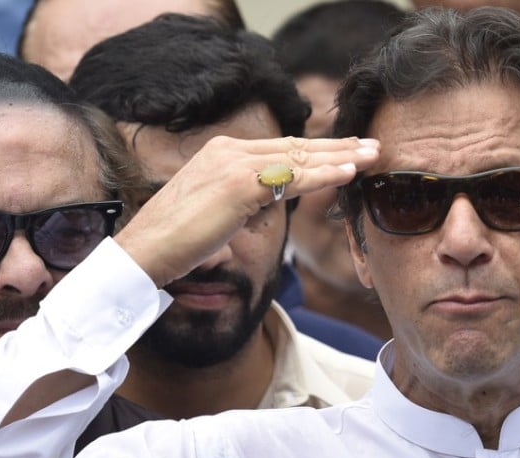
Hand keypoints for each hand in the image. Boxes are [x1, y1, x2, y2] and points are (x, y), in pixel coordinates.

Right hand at [115, 135, 379, 287]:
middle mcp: (230, 150)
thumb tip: (270, 203)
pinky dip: (324, 174)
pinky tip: (349, 171)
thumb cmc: (180, 239)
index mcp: (223, 152)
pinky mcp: (239, 184)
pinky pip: (291, 178)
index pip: (281, 149)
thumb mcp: (221, 210)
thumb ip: (247, 199)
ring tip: (373, 154)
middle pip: (296, 147)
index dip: (318, 150)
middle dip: (338, 146)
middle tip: (373, 145)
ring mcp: (234, 164)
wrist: (147, 250)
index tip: (349, 151)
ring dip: (341, 156)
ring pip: (299, 159)